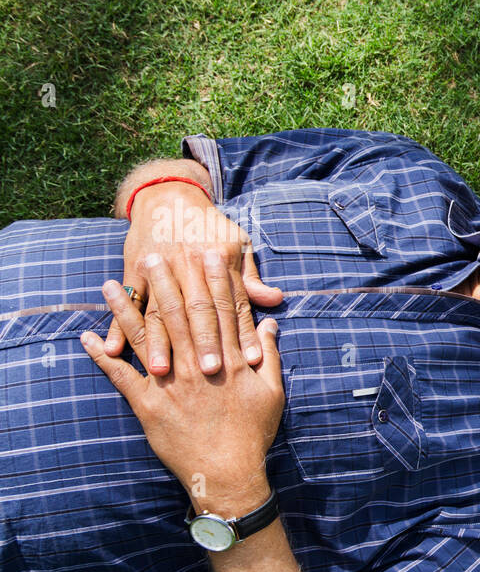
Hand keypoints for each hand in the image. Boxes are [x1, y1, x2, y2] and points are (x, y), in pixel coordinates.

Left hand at [82, 251, 284, 514]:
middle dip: (168, 281)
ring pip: (146, 337)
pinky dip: (103, 357)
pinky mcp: (149, 404)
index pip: (221, 310)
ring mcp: (171, 383)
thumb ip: (271, 357)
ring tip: (111, 282)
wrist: (227, 472)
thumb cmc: (253, 434)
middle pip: (181, 314)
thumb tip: (269, 327)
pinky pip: (121, 376)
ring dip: (127, 308)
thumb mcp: (273, 393)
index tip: (208, 253)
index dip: (215, 279)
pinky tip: (88, 338)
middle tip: (156, 252)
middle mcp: (199, 365)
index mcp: (230, 360)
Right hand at [105, 184, 282, 376]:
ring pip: (159, 311)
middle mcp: (188, 265)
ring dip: (159, 343)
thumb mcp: (238, 244)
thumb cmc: (211, 227)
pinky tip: (111, 350)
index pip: (234, 304)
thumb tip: (276, 299)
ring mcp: (158, 269)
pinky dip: (117, 326)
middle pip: (197, 310)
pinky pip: (127, 304)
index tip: (252, 361)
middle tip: (208, 373)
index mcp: (219, 260)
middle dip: (203, 342)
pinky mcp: (133, 270)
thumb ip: (252, 278)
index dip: (244, 333)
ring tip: (161, 372)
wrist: (168, 197)